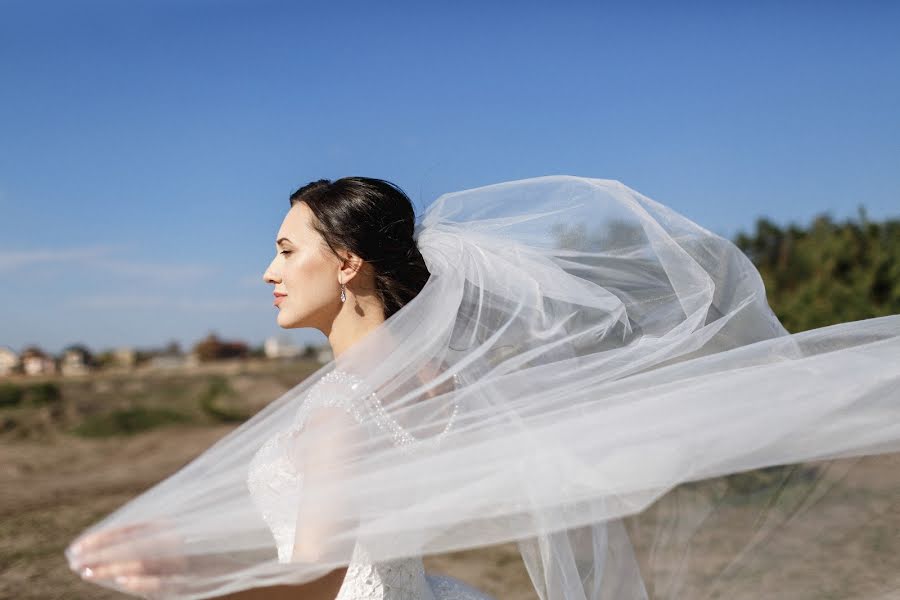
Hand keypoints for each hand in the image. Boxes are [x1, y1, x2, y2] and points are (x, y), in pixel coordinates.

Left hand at [67, 519, 188, 596]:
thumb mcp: (164, 532)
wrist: (217, 556)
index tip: (76, 548)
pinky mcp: (185, 581)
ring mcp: (180, 560)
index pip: (126, 530)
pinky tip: (122, 582)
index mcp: (166, 524)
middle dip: (100, 556)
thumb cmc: (187, 543)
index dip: (100, 539)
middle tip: (76, 563)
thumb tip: (99, 544)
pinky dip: (141, 583)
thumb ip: (138, 536)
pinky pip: (161, 583)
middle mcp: (174, 539)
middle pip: (130, 547)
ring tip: (89, 573)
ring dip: (112, 569)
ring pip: (142, 564)